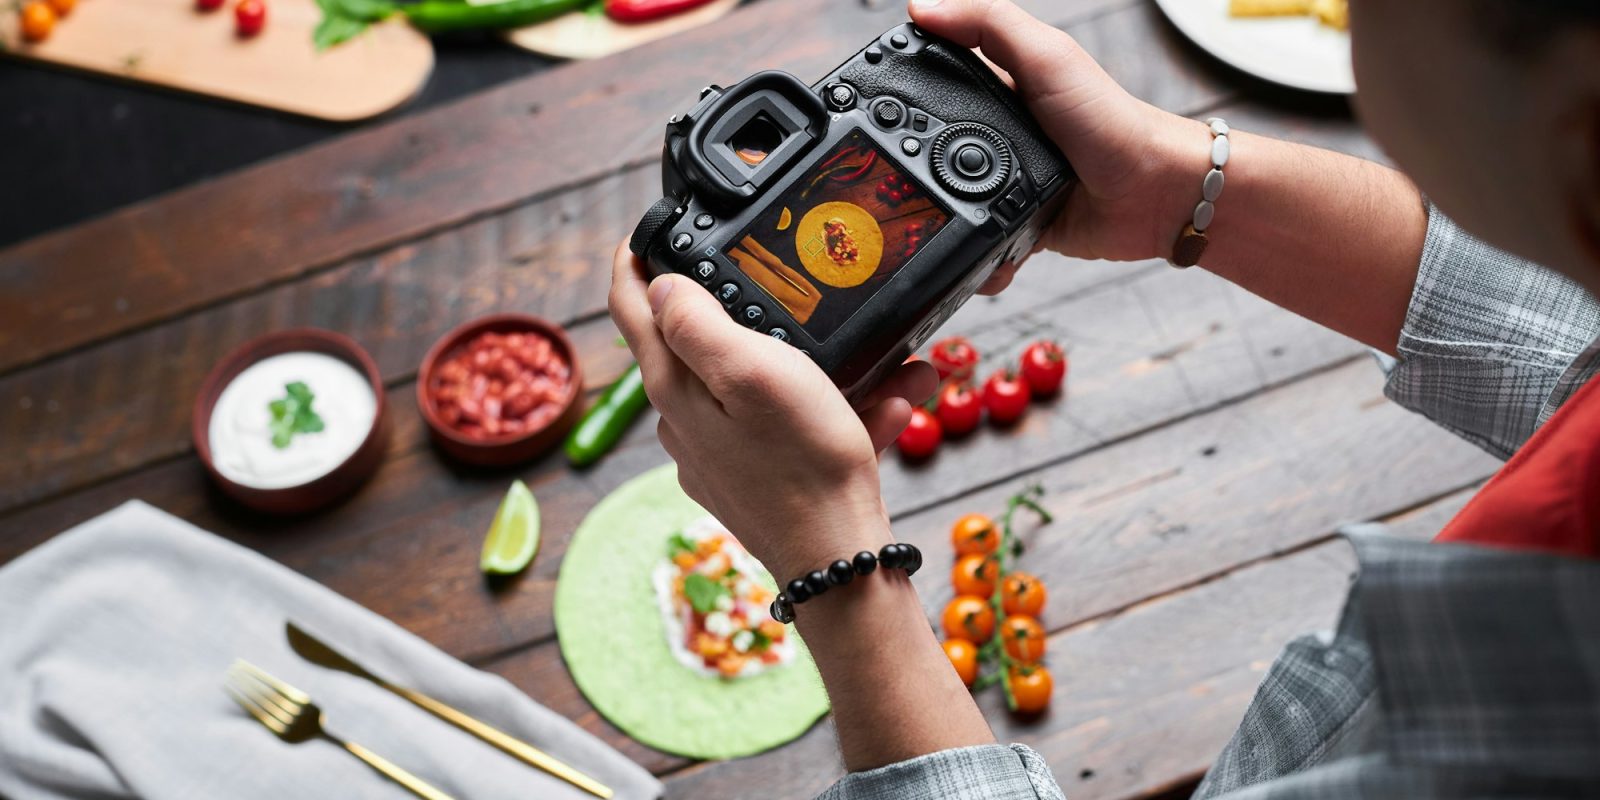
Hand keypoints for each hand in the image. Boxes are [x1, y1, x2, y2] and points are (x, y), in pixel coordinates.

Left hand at [609, 242, 937, 576]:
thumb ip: (697, 323)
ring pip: (761, 384)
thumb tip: (659, 284)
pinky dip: (839, 410)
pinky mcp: (755, 478)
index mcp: (673, 385)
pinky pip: (793, 425)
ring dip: (820, 368)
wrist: (841, 559)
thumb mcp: (753, 371)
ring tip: (886, 367)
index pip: (630, 305)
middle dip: (757, 311)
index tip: (651, 225)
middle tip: (803, 290)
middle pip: (700, 340)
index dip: (634, 257)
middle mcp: (684, 419)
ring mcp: (719, 452)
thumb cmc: (803, 463)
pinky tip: (890, 409)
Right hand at [910, 0, 1203, 291]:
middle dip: (909, 169)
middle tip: (885, 180)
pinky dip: (973, 255)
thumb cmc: (1111, 119)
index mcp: (1003, 87)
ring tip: (924, 225)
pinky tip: (971, 254)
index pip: (939, 77)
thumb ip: (987, 24)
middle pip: (932, 147)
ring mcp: (1007, 184)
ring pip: (951, 203)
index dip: (904, 87)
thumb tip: (920, 7)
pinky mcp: (1018, 226)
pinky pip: (980, 244)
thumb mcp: (1046, 56)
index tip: (870, 102)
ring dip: (938, 219)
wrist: (1152, 193)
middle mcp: (1001, 136)